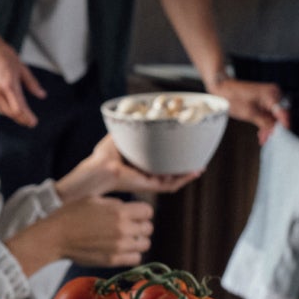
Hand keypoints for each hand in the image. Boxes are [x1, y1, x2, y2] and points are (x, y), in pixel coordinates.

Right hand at [0, 15, 45, 127]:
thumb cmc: (4, 55)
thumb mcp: (22, 68)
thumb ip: (32, 84)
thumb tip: (42, 95)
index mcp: (9, 83)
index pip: (19, 107)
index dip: (27, 117)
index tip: (34, 122)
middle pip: (11, 112)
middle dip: (21, 119)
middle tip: (30, 123)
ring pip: (3, 111)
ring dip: (13, 116)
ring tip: (23, 119)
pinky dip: (5, 110)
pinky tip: (12, 110)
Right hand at [41, 196, 155, 267]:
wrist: (56, 236)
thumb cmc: (72, 214)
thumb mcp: (94, 199)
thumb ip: (115, 203)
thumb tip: (128, 209)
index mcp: (119, 211)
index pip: (148, 212)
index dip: (141, 211)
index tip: (134, 213)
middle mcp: (123, 229)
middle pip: (148, 228)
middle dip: (141, 225)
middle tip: (130, 226)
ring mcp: (119, 247)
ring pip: (145, 244)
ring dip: (138, 240)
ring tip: (127, 239)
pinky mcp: (113, 260)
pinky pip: (136, 259)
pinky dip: (133, 254)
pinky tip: (123, 249)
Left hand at [57, 135, 200, 200]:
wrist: (98, 169)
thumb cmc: (102, 156)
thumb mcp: (119, 136)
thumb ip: (129, 127)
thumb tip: (136, 112)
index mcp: (139, 164)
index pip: (160, 163)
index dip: (173, 158)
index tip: (184, 149)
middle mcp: (146, 175)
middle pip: (170, 173)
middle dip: (184, 167)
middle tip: (198, 159)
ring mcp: (148, 182)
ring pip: (173, 180)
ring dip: (187, 174)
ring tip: (199, 166)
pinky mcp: (149, 186)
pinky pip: (170, 185)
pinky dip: (182, 179)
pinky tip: (193, 171)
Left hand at [209, 77, 288, 142]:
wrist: (224, 88)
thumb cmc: (233, 97)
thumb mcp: (250, 114)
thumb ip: (265, 122)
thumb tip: (275, 130)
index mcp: (271, 94)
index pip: (283, 113)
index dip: (283, 126)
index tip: (282, 136)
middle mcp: (273, 93)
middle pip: (279, 114)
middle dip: (274, 127)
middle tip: (266, 138)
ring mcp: (269, 95)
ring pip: (274, 115)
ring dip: (269, 126)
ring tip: (262, 137)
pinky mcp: (265, 98)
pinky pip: (269, 112)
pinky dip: (266, 121)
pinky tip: (261, 131)